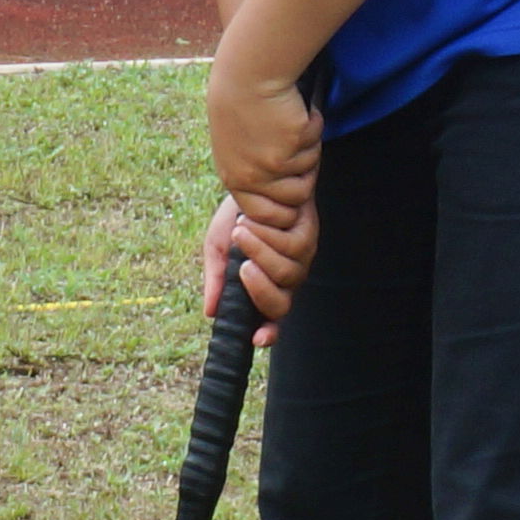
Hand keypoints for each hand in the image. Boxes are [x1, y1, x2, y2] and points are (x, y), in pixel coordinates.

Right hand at [202, 193, 314, 344]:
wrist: (252, 180)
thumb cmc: (234, 218)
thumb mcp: (218, 248)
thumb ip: (217, 279)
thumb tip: (210, 313)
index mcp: (263, 286)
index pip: (270, 320)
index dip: (267, 333)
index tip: (256, 338)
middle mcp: (285, 279)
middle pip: (281, 304)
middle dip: (261, 289)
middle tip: (242, 267)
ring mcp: (301, 258)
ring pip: (287, 273)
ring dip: (260, 251)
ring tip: (240, 231)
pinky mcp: (309, 234)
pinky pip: (293, 245)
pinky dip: (268, 234)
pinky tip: (251, 219)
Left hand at [206, 52, 320, 219]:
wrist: (248, 73)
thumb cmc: (241, 103)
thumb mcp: (236, 146)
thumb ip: (253, 174)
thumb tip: (282, 198)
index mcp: (234, 178)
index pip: (262, 215)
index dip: (283, 208)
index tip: (292, 189)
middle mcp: (251, 176)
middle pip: (295, 199)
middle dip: (304, 179)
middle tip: (300, 150)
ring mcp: (272, 163)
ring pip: (309, 172)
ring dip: (309, 150)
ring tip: (293, 124)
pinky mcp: (292, 145)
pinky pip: (315, 145)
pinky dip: (312, 127)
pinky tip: (296, 110)